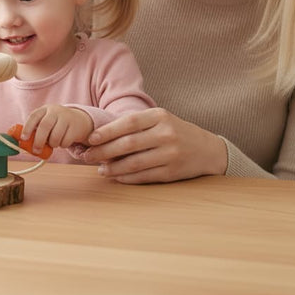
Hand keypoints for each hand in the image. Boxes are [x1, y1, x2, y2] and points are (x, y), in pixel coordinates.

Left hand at [21, 105, 94, 153]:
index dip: (27, 128)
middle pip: (45, 126)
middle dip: (39, 140)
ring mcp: (66, 118)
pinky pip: (66, 141)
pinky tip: (63, 141)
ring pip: (56, 136)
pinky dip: (62, 145)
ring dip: (52, 144)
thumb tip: (24, 144)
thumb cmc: (56, 124)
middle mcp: (55, 111)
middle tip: (36, 150)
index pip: (34, 116)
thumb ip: (36, 130)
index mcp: (45, 109)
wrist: (78, 120)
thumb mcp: (46, 121)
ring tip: (53, 143)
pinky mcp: (75, 127)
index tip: (23, 139)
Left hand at [82, 108, 226, 183]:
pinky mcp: (172, 172)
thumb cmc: (175, 132)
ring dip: (113, 168)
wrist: (207, 149)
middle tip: (87, 156)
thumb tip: (101, 136)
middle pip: (128, 144)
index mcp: (160, 116)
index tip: (91, 138)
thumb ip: (135, 125)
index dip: (107, 131)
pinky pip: (144, 176)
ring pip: (134, 163)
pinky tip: (116, 177)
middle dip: (104, 151)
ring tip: (100, 169)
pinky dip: (127, 178)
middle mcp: (166, 134)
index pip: (128, 122)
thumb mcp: (159, 120)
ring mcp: (170, 154)